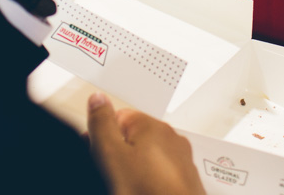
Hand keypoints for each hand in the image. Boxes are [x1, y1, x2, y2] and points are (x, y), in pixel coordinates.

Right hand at [87, 93, 204, 194]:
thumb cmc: (147, 193)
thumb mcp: (111, 156)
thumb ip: (102, 124)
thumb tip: (98, 98)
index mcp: (152, 126)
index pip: (117, 117)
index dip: (101, 138)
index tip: (97, 155)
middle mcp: (171, 139)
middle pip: (132, 139)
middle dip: (118, 155)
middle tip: (111, 177)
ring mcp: (181, 163)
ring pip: (147, 160)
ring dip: (134, 172)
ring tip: (127, 189)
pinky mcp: (185, 184)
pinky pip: (160, 178)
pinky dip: (149, 185)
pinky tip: (142, 193)